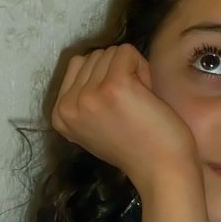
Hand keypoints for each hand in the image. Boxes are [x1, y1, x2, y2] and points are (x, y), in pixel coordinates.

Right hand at [51, 44, 197, 184]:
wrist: (161, 170)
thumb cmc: (136, 148)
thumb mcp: (93, 126)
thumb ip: (83, 99)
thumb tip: (87, 61)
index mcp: (59, 115)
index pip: (77, 65)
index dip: (103, 78)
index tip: (116, 111)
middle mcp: (67, 105)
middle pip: (94, 56)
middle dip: (117, 73)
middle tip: (130, 108)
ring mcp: (88, 95)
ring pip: (110, 52)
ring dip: (132, 72)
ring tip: (138, 104)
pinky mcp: (113, 86)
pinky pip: (127, 52)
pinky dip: (143, 68)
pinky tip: (146, 97)